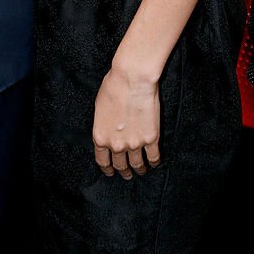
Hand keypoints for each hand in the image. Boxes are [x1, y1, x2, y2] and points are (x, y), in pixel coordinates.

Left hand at [92, 65, 160, 179]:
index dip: (107, 169)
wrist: (131, 79)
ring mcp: (134, 143)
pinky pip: (153, 157)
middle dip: (124, 172)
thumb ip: (103, 124)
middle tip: (127, 174)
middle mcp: (116, 144)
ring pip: (137, 164)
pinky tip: (154, 162)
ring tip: (141, 170)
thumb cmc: (113, 86)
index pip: (102, 161)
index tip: (110, 172)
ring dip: (139, 169)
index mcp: (100, 137)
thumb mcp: (99, 107)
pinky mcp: (151, 139)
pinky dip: (154, 162)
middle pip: (120, 165)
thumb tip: (108, 130)